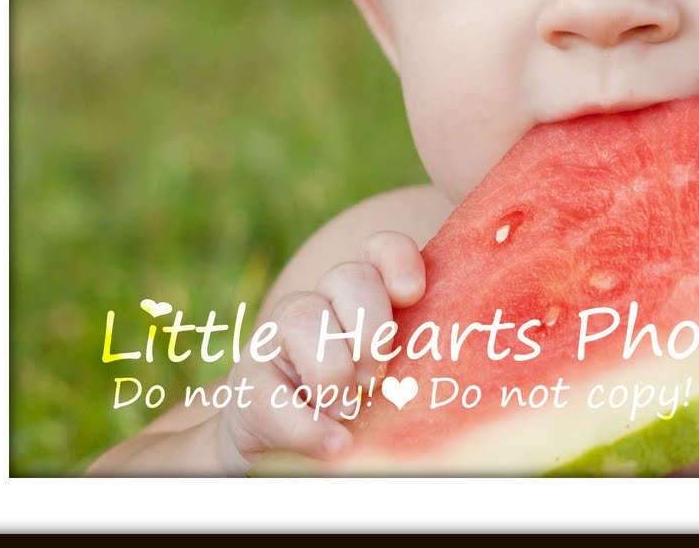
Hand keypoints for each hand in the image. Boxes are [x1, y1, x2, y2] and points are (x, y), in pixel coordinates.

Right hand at [215, 231, 424, 470]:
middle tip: (376, 378)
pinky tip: (333, 444)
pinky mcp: (247, 382)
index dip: (398, 261)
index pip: (380, 251)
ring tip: (347, 410)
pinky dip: (306, 424)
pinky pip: (269, 391)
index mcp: (362, 298)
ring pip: (303, 316)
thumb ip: (413, 363)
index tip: (411, 294)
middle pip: (349, 277)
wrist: (279, 449)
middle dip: (371, 328)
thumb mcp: (391, 384)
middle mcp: (320, 305)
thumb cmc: (357, 410)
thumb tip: (452, 374)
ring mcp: (277, 338)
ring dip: (333, 370)